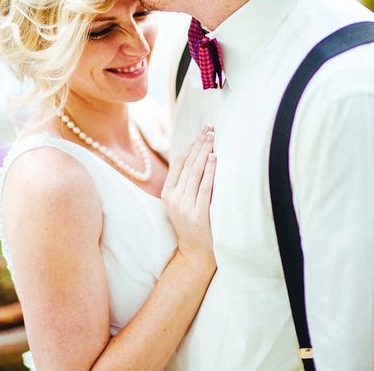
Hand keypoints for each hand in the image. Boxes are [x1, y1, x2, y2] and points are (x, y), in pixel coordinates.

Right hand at [161, 127, 216, 267]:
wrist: (195, 254)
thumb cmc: (192, 225)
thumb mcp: (182, 202)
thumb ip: (186, 183)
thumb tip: (199, 156)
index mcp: (167, 193)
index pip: (178, 163)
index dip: (189, 145)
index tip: (200, 132)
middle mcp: (173, 198)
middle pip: (187, 164)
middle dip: (199, 144)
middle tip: (209, 128)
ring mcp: (184, 207)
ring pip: (195, 172)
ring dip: (204, 152)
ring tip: (212, 138)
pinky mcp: (198, 215)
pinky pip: (204, 187)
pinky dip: (209, 170)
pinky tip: (214, 158)